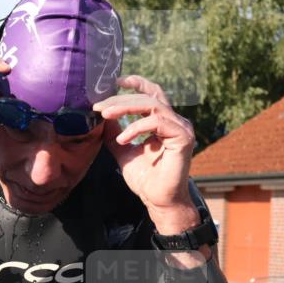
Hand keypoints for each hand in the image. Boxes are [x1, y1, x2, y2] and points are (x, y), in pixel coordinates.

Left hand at [94, 75, 199, 234]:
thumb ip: (114, 132)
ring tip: (105, 116)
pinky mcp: (183, 137)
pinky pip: (157, 122)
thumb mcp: (122, 150)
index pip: (152, 94)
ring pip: (152, 105)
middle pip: (147, 97)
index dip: (136, 84)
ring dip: (125, 108)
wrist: (158, 200)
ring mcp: (181, 128)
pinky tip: (122, 139)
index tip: (116, 82)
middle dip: (120, 100)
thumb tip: (102, 116)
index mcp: (164, 122)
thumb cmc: (145, 179)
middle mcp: (175, 122)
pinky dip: (136, 128)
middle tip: (99, 106)